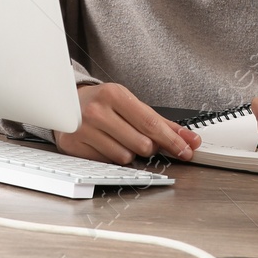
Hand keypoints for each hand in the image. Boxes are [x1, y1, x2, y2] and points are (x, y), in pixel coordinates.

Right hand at [56, 83, 201, 164]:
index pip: (150, 123)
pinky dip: (112, 157)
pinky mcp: (74, 146)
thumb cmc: (104, 103)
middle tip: (142, 138)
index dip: (172, 140)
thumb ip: (162, 123)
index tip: (185, 149)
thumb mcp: (132, 104)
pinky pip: (107, 163)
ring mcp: (84, 130)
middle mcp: (97, 111)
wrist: (68, 102)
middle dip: (149, 146)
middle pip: (141, 144)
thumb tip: (190, 139)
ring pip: (125, 157)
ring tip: (120, 138)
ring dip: (129, 152)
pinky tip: (106, 144)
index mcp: (114, 95)